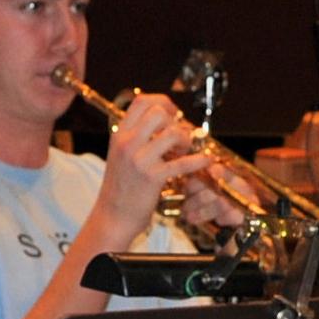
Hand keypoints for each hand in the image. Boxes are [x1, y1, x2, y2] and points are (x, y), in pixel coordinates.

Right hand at [92, 89, 216, 246]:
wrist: (113, 217)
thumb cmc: (121, 188)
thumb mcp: (120, 155)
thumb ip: (136, 137)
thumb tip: (162, 121)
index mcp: (119, 134)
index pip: (141, 101)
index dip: (163, 103)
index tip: (173, 115)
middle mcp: (127, 143)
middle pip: (158, 112)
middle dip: (176, 120)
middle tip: (181, 135)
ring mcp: (139, 160)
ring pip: (173, 133)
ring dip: (186, 140)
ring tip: (186, 150)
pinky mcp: (153, 178)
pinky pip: (183, 162)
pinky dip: (199, 160)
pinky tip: (205, 161)